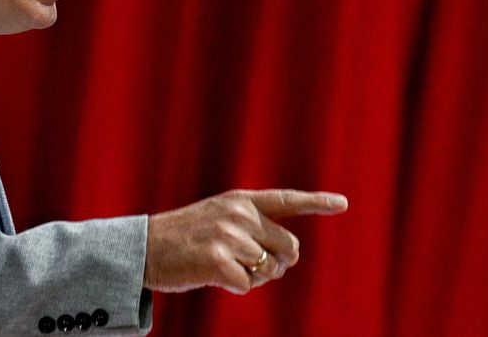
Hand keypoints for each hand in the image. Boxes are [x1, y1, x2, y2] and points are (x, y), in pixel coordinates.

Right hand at [143, 189, 347, 293]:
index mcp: (240, 201)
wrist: (144, 247)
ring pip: (269, 270)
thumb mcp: (217, 217)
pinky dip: (235, 287)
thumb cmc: (184, 238)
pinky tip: (212, 276)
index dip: (316, 203)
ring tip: (221, 266)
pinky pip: (248, 285)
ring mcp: (228, 236)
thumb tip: (285, 257)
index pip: (286, 200)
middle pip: (289, 248)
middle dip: (278, 264)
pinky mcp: (218, 260)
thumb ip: (251, 227)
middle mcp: (238, 214)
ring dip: (251, 277)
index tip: (343, 203)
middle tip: (250, 266)